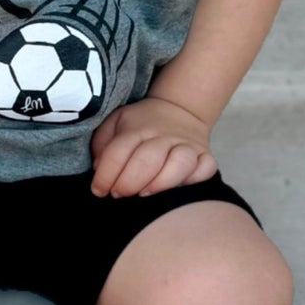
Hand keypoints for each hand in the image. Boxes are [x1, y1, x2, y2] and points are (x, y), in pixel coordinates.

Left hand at [87, 96, 218, 198]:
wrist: (179, 110)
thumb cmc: (142, 124)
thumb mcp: (116, 123)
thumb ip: (102, 144)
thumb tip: (99, 168)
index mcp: (138, 128)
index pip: (118, 151)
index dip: (105, 175)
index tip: (98, 190)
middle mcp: (164, 135)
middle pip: (147, 160)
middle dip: (129, 182)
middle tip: (119, 194)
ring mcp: (188, 145)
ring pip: (179, 164)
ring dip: (160, 182)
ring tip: (144, 192)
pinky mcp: (205, 156)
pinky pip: (205, 169)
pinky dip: (194, 179)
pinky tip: (178, 187)